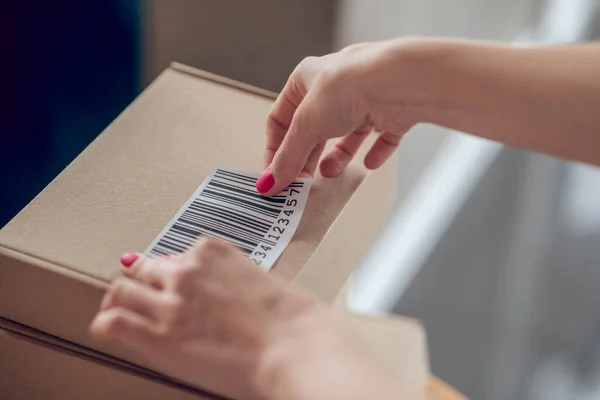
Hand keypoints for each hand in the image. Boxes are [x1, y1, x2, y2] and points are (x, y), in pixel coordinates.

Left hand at [89, 239, 405, 399]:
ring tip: (120, 311)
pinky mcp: (158, 335)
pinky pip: (112, 323)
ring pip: (121, 291)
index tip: (173, 281)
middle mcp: (187, 271)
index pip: (179, 255)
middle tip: (142, 294)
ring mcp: (170, 302)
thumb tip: (223, 290)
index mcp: (215, 252)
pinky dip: (106, 326)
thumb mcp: (264, 282)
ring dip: (120, 301)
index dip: (173, 272)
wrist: (293, 348)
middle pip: (145, 268)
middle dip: (143, 282)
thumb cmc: (292, 321)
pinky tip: (109, 330)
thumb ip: (233, 279)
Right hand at [259, 39, 427, 194]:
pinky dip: (375, 152)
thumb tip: (269, 183)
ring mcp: (364, 98)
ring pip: (346, 133)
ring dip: (338, 156)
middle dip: (306, 157)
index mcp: (306, 78)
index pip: (280, 118)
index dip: (275, 148)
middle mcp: (335, 86)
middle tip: (300, 182)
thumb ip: (288, 157)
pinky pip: (381, 136)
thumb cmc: (348, 87)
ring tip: (331, 173)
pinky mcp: (390, 111)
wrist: (398, 83)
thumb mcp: (306, 126)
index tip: (274, 175)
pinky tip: (369, 164)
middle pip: (312, 129)